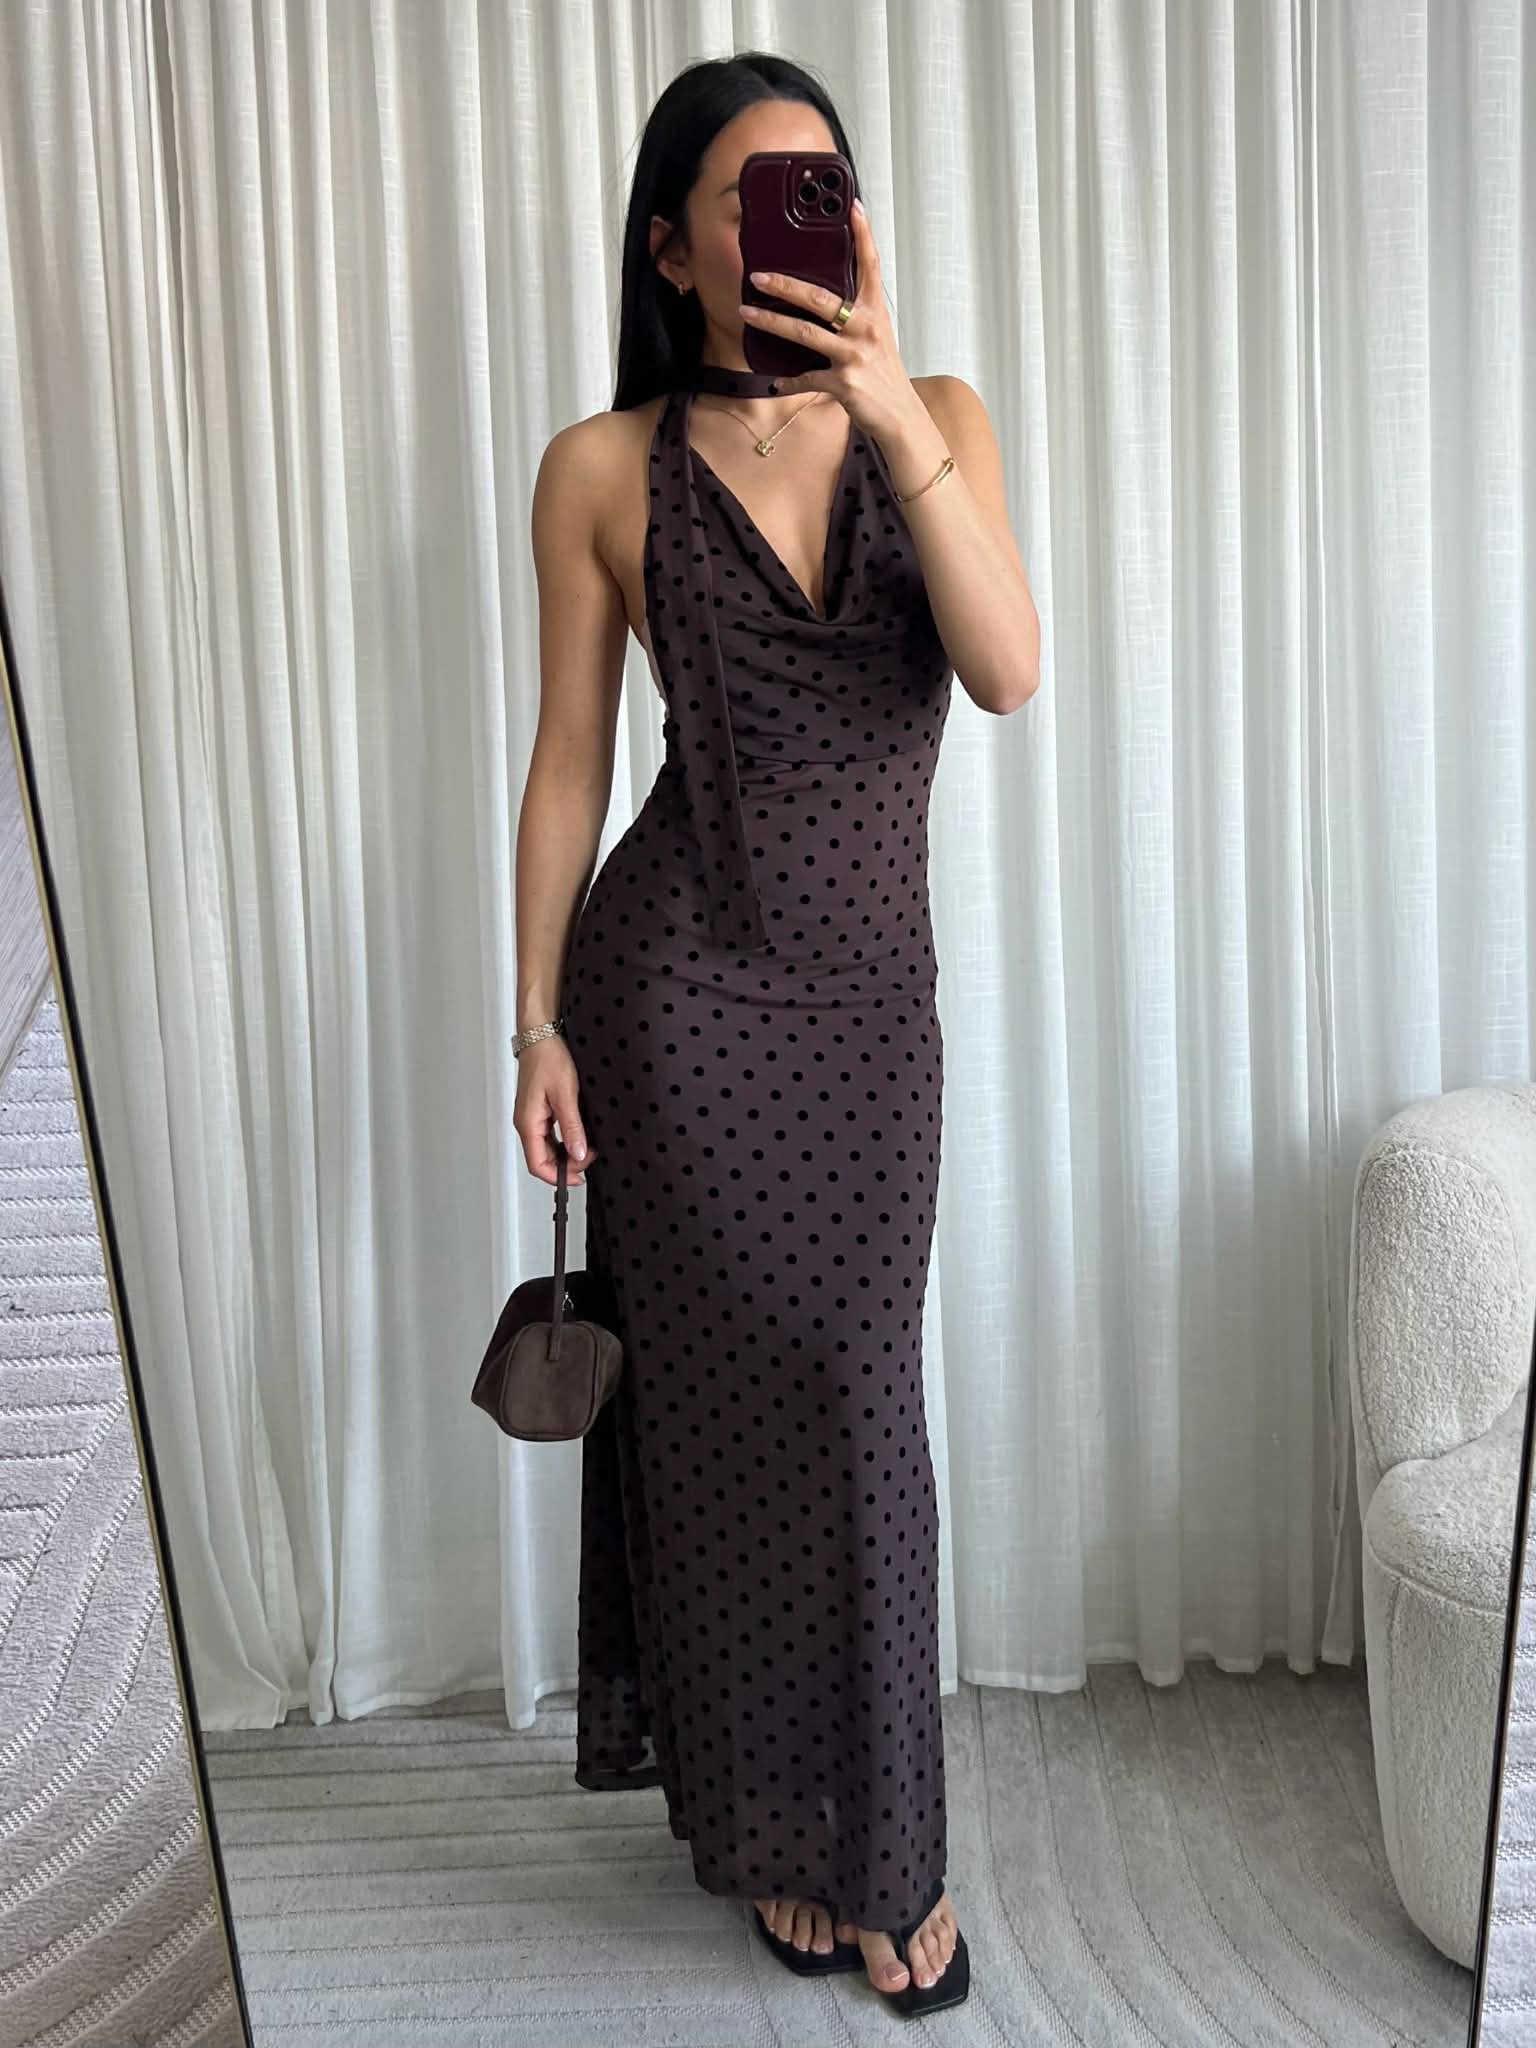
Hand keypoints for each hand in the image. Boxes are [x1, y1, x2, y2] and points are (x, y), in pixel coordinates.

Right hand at [514, 1037, 597, 1186]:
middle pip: (542, 1158)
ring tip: (588, 1146)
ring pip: (547, 1146)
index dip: (558, 1176)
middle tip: (590, 1157)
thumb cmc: (548, 1057)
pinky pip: (549, 1132)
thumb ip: (572, 1127)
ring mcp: (532, 1115)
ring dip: (566, 1151)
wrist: (541, 1033)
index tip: (580, 1177)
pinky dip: (564, 1138)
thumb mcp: (565, 1094)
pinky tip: (579, 1133)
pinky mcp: (539, 1108)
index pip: (537, 1164)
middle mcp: (526, 1122)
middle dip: (566, 1164)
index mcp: (527, 1122)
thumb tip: (577, 1154)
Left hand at [739, 196, 919, 442]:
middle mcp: (866, 329)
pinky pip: (806, 378)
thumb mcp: (876, 339)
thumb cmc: (884, 376)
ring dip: (772, 323)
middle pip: (821, 298)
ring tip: (747, 314)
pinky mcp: (843, 383)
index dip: (863, 235)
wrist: (901, 417)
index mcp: (875, 313)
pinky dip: (787, 381)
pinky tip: (774, 381)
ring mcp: (854, 356)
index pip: (870, 266)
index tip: (852, 206)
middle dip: (786, 286)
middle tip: (758, 276)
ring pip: (805, 333)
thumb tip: (821, 303)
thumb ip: (854, 318)